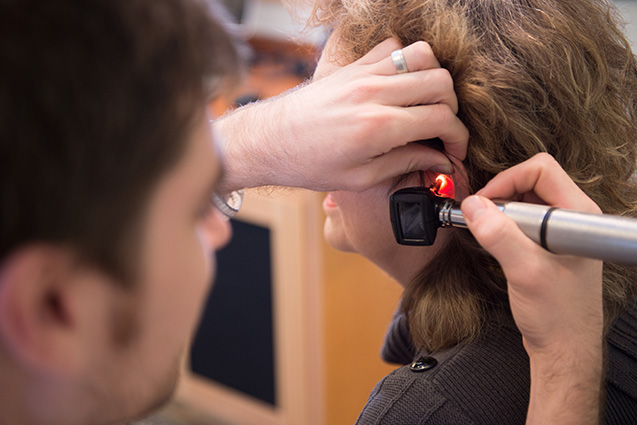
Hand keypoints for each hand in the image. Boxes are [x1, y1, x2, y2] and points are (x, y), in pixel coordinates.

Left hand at [215, 38, 468, 192]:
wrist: (269, 141)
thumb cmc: (308, 165)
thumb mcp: (360, 178)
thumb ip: (405, 163)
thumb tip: (438, 159)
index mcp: (379, 127)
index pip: (442, 120)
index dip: (458, 138)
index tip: (454, 151)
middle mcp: (374, 93)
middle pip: (441, 83)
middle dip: (452, 109)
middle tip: (443, 130)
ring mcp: (363, 73)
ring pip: (423, 56)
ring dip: (433, 80)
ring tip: (425, 105)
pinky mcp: (352, 66)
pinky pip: (392, 47)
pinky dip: (406, 62)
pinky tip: (400, 86)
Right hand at [460, 153, 602, 423]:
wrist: (563, 348)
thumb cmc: (557, 315)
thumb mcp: (525, 271)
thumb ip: (498, 235)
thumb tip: (472, 206)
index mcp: (578, 215)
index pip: (541, 170)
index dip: (508, 180)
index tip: (483, 202)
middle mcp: (572, 218)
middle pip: (530, 182)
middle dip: (500, 195)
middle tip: (479, 218)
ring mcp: (560, 231)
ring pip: (523, 202)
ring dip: (499, 213)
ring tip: (485, 233)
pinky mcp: (547, 244)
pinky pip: (521, 221)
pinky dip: (502, 227)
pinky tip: (494, 244)